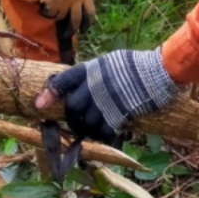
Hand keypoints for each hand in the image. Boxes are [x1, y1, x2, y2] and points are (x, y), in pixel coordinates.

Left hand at [34, 48, 180, 144]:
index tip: (39, 105)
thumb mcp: (111, 61)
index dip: (49, 94)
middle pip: (72, 108)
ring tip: (92, 131)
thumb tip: (85, 86)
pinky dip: (104, 136)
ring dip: (87, 130)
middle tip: (76, 123)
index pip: (63, 81)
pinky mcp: (118, 115)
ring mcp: (104, 102)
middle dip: (72, 118)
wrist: (159, 71)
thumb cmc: (137, 65)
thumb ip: (96, 74)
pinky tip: (108, 135)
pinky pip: (103, 132)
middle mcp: (93, 86)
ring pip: (86, 123)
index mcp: (90, 70)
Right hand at [38, 0, 94, 31]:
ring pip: (63, 17)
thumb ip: (82, 2)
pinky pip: (53, 15)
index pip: (90, 12)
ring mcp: (65, 0)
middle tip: (68, 34)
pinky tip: (49, 6)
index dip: (87, 24)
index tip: (83, 30)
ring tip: (55, 7)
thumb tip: (84, 21)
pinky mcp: (54, 3)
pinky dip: (50, 14)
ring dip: (58, 16)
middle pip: (77, 19)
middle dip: (72, 29)